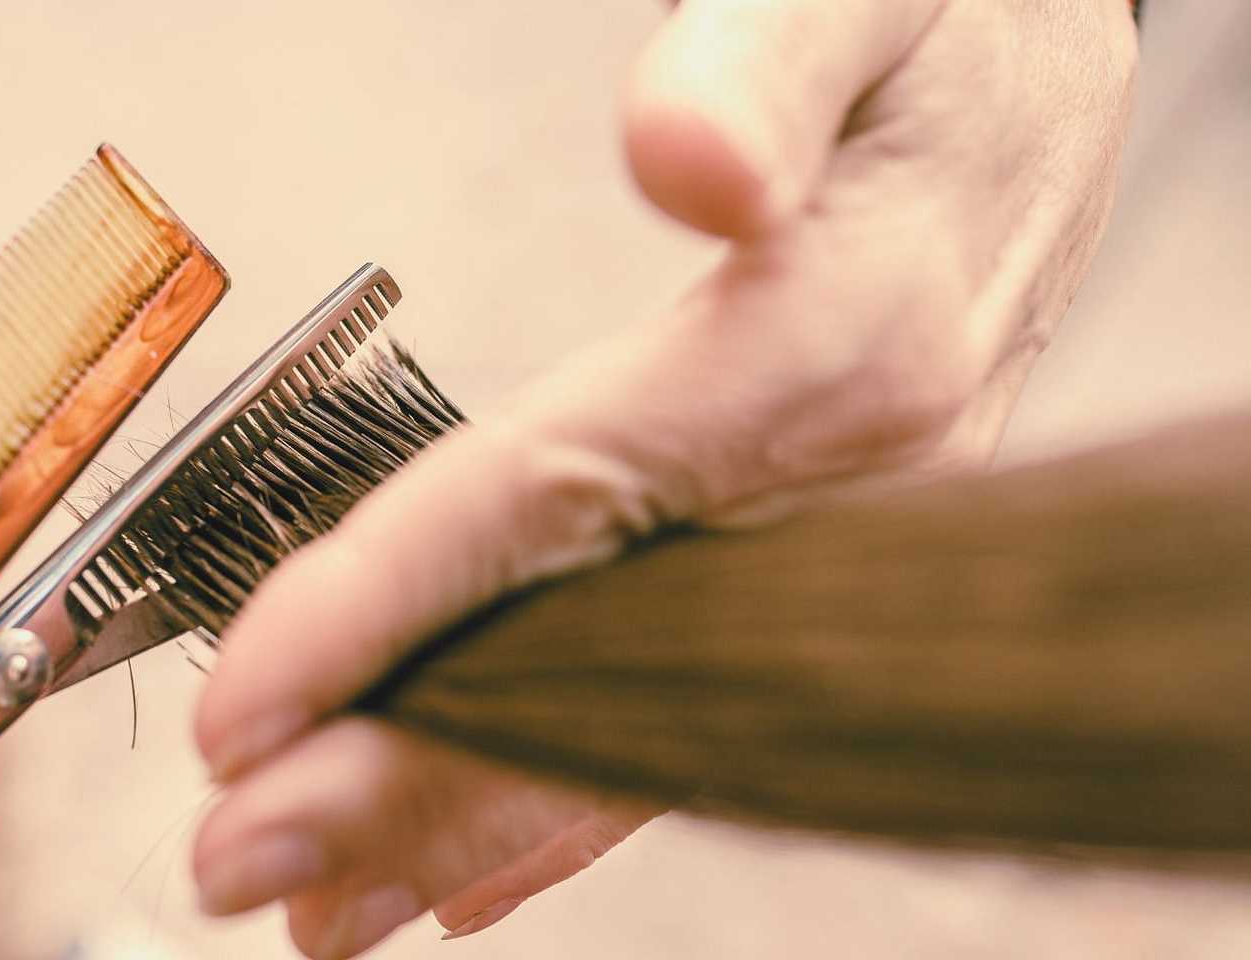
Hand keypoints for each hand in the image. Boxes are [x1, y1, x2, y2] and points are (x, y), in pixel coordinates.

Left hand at [192, 1, 1138, 955]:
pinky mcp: (825, 568)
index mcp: (830, 342)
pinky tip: (479, 876)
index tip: (247, 707)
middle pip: (582, 661)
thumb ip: (761, 72)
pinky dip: (578, 808)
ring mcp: (841, 548)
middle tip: (237, 864)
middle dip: (400, 776)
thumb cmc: (945, 36)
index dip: (387, 609)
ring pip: (634, 723)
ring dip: (467, 827)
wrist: (1048, 96)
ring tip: (324, 913)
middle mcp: (842, 483)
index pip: (556, 503)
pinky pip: (694, 713)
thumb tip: (688, 162)